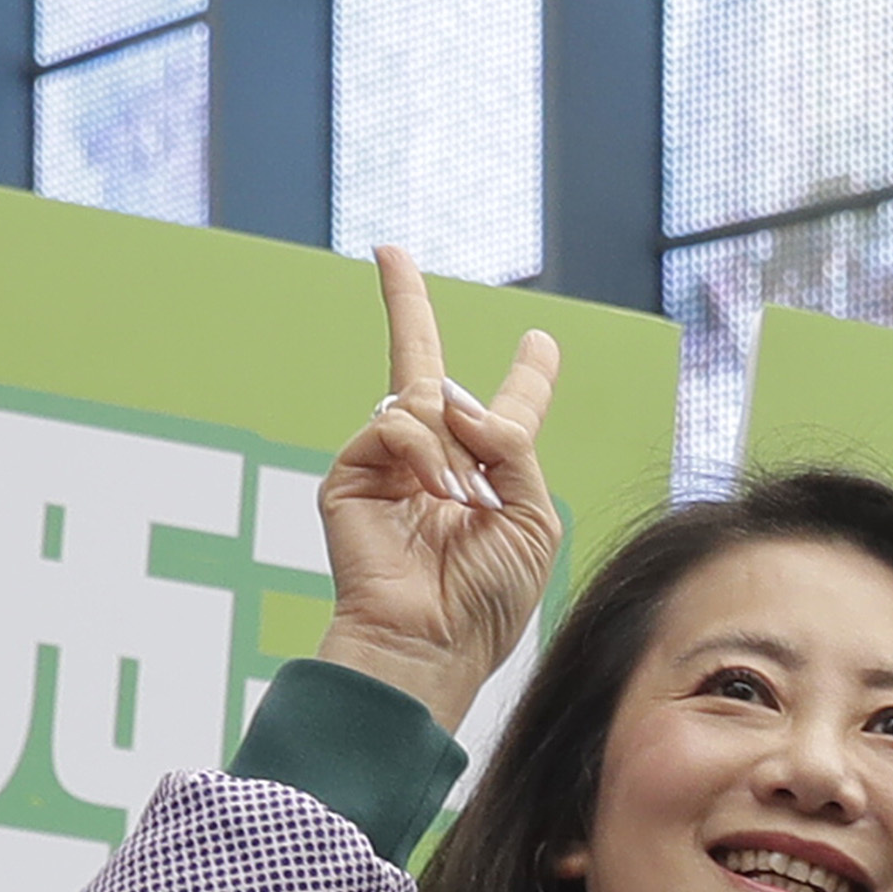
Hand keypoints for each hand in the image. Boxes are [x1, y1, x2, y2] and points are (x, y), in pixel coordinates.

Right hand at [313, 248, 567, 729]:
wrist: (434, 639)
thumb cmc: (491, 596)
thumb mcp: (534, 517)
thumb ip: (512, 447)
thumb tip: (454, 400)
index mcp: (493, 478)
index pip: (508, 414)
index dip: (527, 376)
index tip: (540, 341)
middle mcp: (439, 463)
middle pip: (426, 372)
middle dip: (406, 308)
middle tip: (389, 252)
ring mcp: (389, 465)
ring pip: (423, 400)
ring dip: (455, 443)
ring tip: (463, 498)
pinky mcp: (351, 474)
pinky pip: (394, 422)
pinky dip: (424, 450)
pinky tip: (436, 490)